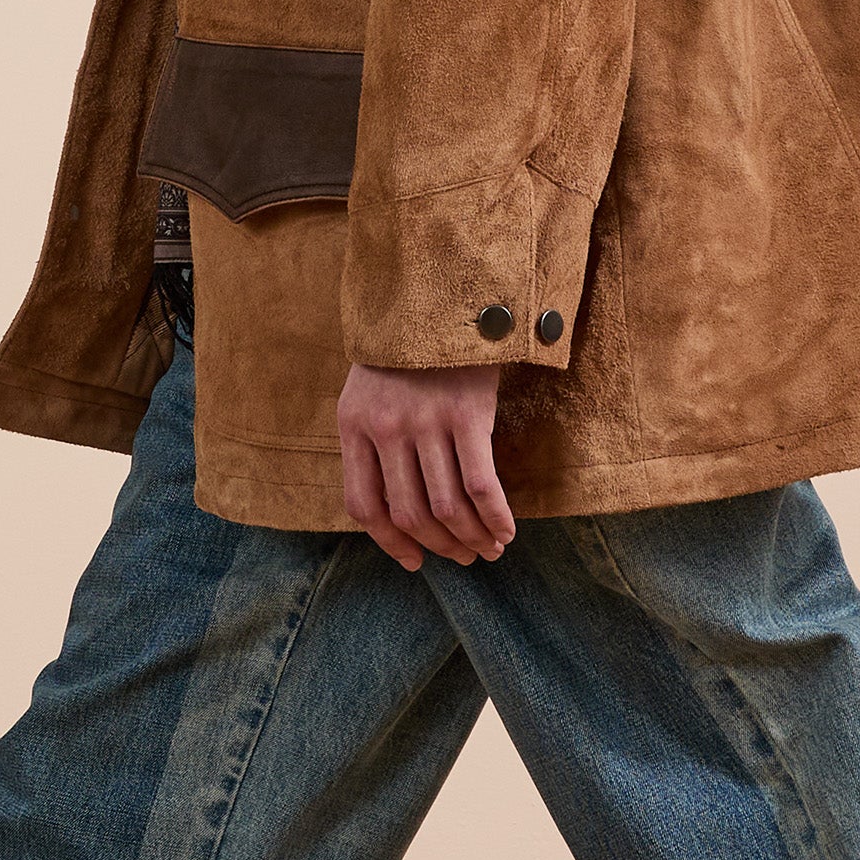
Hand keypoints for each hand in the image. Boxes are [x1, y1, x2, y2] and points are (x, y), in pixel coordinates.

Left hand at [337, 360, 517, 569]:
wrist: (441, 298)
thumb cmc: (406, 352)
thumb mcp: (368, 392)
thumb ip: (372, 441)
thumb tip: (395, 508)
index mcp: (354, 426)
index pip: (363, 505)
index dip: (390, 542)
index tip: (415, 560)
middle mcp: (386, 429)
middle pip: (410, 512)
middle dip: (439, 546)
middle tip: (463, 559)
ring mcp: (426, 422)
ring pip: (446, 506)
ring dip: (470, 538)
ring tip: (488, 550)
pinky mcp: (467, 415)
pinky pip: (481, 484)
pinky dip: (494, 516)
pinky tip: (506, 531)